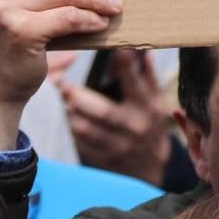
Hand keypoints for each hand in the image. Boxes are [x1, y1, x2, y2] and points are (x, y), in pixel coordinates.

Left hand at [60, 50, 171, 185]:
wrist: (150, 168)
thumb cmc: (151, 126)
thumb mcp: (157, 101)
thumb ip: (147, 77)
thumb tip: (142, 51)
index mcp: (148, 109)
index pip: (136, 85)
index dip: (126, 67)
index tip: (116, 50)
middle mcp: (133, 127)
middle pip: (103, 112)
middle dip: (80, 97)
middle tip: (64, 84)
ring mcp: (116, 146)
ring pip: (85, 128)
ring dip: (70, 112)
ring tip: (61, 99)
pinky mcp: (101, 158)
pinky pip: (79, 142)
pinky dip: (70, 127)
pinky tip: (66, 116)